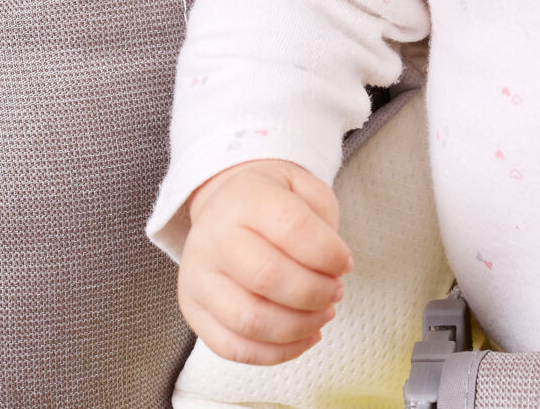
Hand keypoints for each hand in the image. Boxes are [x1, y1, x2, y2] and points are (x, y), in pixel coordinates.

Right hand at [177, 158, 353, 364]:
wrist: (224, 204)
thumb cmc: (271, 201)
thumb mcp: (304, 187)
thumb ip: (324, 220)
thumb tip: (334, 269)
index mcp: (246, 200)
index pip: (291, 228)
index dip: (328, 253)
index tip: (346, 263)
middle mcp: (214, 238)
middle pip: (268, 277)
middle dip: (315, 293)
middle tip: (336, 291)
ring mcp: (198, 278)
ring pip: (249, 320)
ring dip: (299, 326)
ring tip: (323, 314)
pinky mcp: (193, 311)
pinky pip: (232, 347)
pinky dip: (277, 352)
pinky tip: (304, 337)